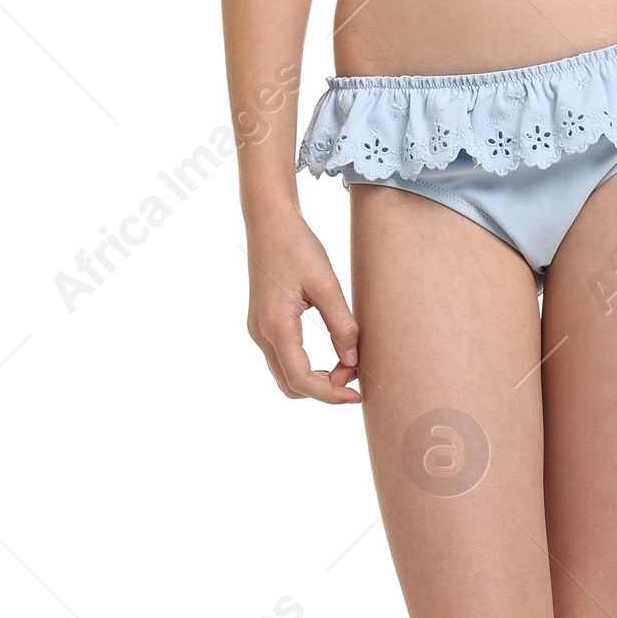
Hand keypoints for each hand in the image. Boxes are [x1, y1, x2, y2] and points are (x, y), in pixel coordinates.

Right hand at [245, 214, 361, 401]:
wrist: (269, 222)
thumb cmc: (297, 246)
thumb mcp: (326, 284)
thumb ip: (342, 325)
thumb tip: (353, 360)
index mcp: (277, 326)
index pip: (301, 380)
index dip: (330, 395)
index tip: (357, 395)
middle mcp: (261, 334)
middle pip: (290, 385)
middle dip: (324, 389)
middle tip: (355, 377)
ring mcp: (258, 330)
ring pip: (285, 375)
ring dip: (315, 379)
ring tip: (346, 364)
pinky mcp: (262, 323)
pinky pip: (282, 359)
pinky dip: (305, 366)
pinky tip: (329, 355)